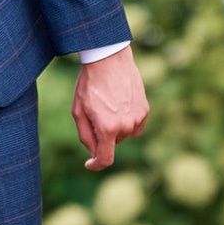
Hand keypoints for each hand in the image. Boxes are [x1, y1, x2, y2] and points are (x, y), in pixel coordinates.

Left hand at [72, 46, 148, 171]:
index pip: (105, 159)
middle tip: (94, 114)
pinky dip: (127, 121)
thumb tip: (94, 154)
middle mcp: (126, 126)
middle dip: (102, 135)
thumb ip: (86, 137)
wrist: (109, 59)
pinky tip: (119, 104)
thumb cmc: (89, 84)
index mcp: (107, 128)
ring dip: (115, 127)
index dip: (96, 165)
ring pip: (124, 134)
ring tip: (107, 105)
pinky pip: (135, 125)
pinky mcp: (145, 110)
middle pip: (112, 144)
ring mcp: (137, 118)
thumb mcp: (79, 111)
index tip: (89, 163)